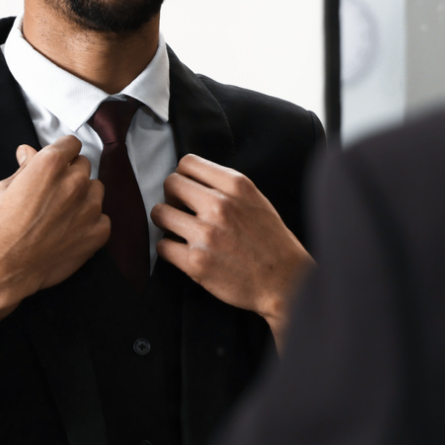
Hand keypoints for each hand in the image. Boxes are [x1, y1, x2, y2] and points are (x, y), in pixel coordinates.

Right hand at [0, 135, 109, 370]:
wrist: (3, 268)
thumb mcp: (4, 189)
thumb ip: (25, 167)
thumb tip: (29, 151)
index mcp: (50, 165)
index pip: (71, 143)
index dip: (63, 152)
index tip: (58, 161)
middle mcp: (75, 182)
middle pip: (84, 166)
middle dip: (71, 174)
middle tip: (54, 193)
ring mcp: (90, 207)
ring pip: (96, 190)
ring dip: (83, 196)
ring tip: (61, 213)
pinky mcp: (99, 230)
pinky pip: (102, 217)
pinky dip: (90, 222)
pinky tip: (70, 231)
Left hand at [152, 155, 314, 350]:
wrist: (284, 281)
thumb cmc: (272, 243)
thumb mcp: (257, 201)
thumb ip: (227, 188)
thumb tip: (194, 182)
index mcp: (236, 186)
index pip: (188, 163)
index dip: (183, 176)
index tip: (187, 189)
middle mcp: (220, 205)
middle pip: (171, 184)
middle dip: (172, 197)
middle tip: (181, 210)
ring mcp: (205, 234)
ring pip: (160, 213)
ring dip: (167, 222)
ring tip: (180, 231)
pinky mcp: (195, 262)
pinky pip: (162, 246)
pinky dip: (170, 249)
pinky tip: (184, 251)